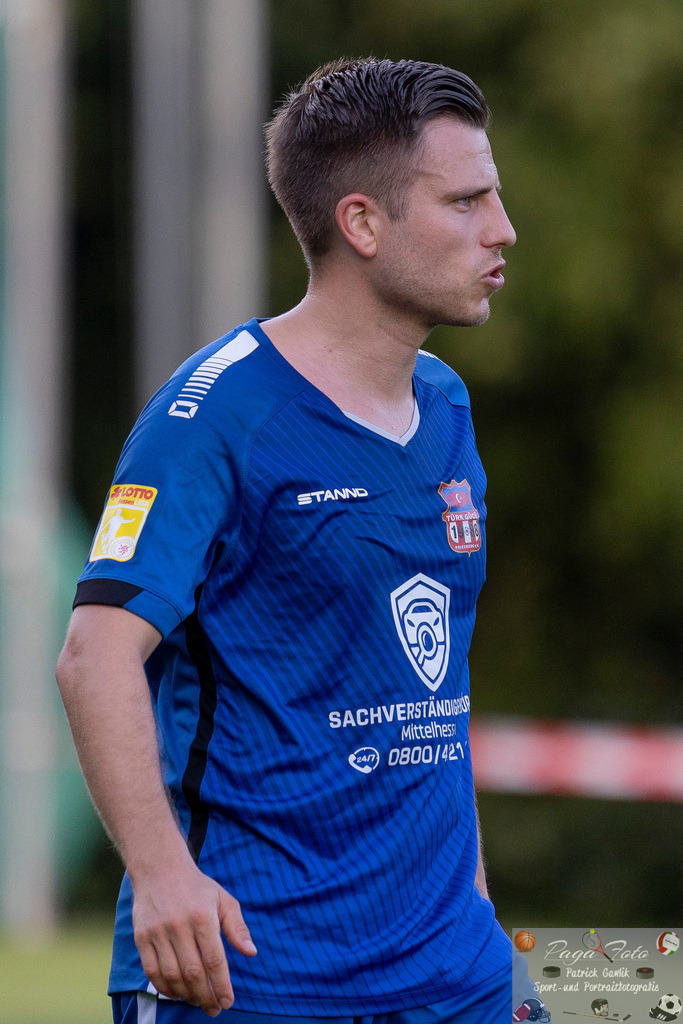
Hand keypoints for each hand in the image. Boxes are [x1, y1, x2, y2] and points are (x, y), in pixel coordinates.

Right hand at [132, 857, 256, 1016]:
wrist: (160, 868)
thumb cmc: (196, 887)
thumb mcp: (223, 899)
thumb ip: (237, 927)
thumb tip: (251, 952)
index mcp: (203, 916)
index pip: (214, 960)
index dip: (221, 985)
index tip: (228, 1001)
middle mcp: (180, 925)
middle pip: (193, 972)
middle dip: (205, 996)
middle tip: (214, 1008)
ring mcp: (158, 932)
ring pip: (172, 975)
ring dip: (186, 995)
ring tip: (197, 1001)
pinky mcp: (142, 937)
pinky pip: (152, 971)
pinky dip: (164, 988)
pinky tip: (176, 993)